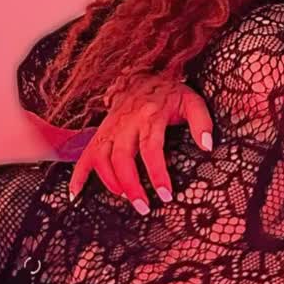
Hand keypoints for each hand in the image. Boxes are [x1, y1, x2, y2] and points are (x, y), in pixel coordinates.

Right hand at [67, 73, 214, 212]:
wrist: (142, 76)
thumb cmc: (169, 94)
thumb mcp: (191, 100)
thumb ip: (202, 121)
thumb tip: (207, 146)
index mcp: (150, 116)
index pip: (151, 148)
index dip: (157, 173)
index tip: (165, 195)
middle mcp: (126, 123)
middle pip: (122, 158)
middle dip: (131, 185)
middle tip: (144, 207)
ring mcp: (110, 128)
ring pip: (102, 157)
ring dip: (110, 182)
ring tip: (124, 198)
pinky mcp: (99, 133)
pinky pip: (84, 154)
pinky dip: (78, 175)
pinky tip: (76, 195)